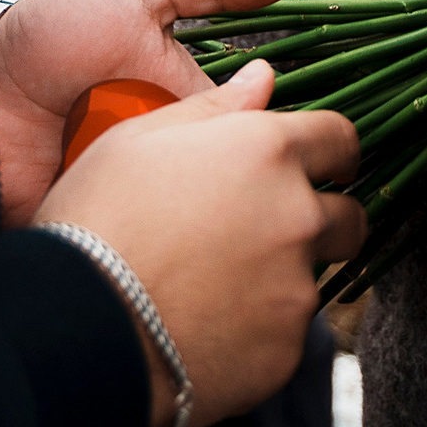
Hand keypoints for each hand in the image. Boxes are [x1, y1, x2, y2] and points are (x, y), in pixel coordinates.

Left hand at [0, 0, 304, 225]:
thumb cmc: (54, 34)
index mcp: (194, 106)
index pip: (258, 128)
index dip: (282, 133)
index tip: (313, 132)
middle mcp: (177, 158)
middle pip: (236, 177)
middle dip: (243, 172)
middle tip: (240, 161)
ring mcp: (144, 198)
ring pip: (202, 216)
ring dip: (204, 206)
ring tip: (192, 187)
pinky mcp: (111, 231)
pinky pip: (152, 244)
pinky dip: (159, 236)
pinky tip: (163, 225)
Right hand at [37, 61, 364, 426]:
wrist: (77, 328)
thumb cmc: (97, 222)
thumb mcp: (140, 139)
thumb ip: (214, 107)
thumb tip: (261, 76)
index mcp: (267, 152)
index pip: (341, 139)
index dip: (332, 152)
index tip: (324, 166)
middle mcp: (297, 215)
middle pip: (349, 217)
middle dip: (323, 221)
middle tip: (271, 232)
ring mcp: (295, 287)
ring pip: (315, 277)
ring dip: (286, 276)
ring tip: (223, 282)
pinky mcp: (285, 350)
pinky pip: (287, 334)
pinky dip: (260, 329)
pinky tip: (210, 323)